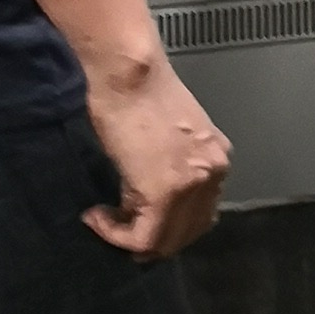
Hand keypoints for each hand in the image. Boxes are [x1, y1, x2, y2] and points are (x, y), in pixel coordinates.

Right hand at [82, 51, 230, 257]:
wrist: (129, 73)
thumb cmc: (137, 91)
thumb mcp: (168, 133)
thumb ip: (171, 164)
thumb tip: (149, 189)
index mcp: (216, 157)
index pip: (200, 211)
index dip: (166, 223)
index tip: (133, 217)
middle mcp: (214, 172)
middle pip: (189, 231)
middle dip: (153, 239)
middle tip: (119, 232)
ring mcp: (194, 184)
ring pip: (167, 240)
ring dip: (133, 239)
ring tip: (106, 221)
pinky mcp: (165, 193)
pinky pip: (144, 237)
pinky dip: (116, 235)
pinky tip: (98, 217)